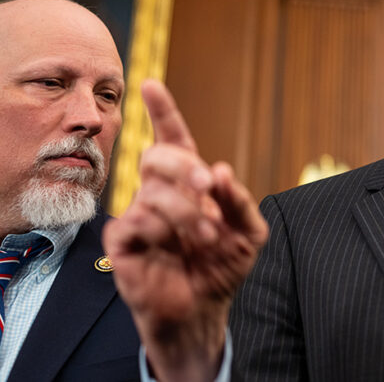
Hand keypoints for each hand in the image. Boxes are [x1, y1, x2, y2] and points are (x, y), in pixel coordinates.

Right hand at [103, 79, 267, 381]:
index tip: (150, 85)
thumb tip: (219, 169)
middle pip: (158, 156)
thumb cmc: (223, 267)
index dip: (163, 113)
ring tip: (206, 236)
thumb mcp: (249, 233)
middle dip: (185, 166)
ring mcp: (138, 214)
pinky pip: (137, 220)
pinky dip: (162, 232)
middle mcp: (160, 193)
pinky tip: (171, 249)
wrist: (204, 310)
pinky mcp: (122, 239)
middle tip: (207, 187)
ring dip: (187, 212)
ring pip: (153, 191)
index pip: (173, 140)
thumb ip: (240, 200)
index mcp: (189, 184)